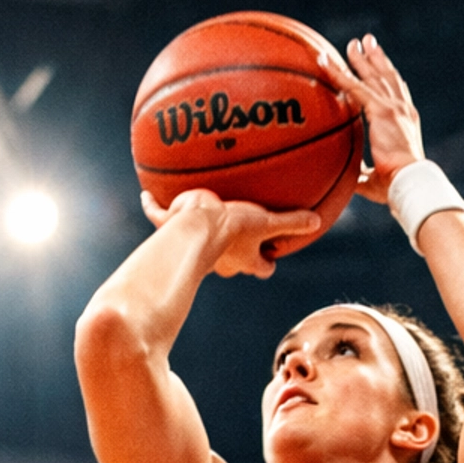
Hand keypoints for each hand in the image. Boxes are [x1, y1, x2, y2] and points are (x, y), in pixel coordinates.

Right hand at [141, 188, 319, 277]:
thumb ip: (291, 223)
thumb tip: (318, 222)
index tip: (271, 257)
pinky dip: (153, 208)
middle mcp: (222, 260)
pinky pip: (160, 217)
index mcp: (244, 259)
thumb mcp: (265, 221)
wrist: (196, 225)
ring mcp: (196, 249)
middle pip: (233, 262)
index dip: (267, 263)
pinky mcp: (172, 231)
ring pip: (200, 246)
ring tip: (196, 219)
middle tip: (238, 238)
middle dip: (236, 253)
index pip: (261, 267)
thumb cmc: (232, 226)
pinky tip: (145, 195)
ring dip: (199, 237)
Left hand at [333, 35, 425, 202]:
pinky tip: (326, 62)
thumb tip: (346, 179)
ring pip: (372, 76)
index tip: (381, 65)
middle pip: (386, 77)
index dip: (388, 78)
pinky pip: (354, 87)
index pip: (396, 93)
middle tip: (366, 42)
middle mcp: (402, 109)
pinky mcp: (381, 110)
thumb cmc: (397, 187)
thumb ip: (361, 174)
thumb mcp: (376, 178)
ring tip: (354, 44)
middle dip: (375, 59)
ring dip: (361, 59)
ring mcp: (392, 107)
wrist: (409, 182)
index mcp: (406, 121)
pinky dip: (338, 73)